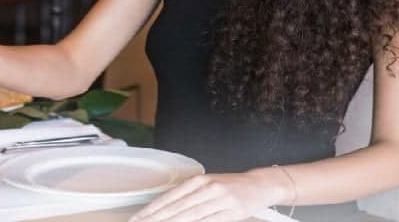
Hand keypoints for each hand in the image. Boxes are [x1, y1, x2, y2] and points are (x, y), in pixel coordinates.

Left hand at [129, 171, 276, 221]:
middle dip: (156, 219)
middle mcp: (207, 188)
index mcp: (199, 180)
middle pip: (177, 208)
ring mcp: (219, 201)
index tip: (138, 218)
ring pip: (190, 216)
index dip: (153, 209)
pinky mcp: (231, 213)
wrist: (260, 184)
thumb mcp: (208, 184)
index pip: (170, 196)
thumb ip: (188, 195)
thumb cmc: (230, 186)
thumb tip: (166, 209)